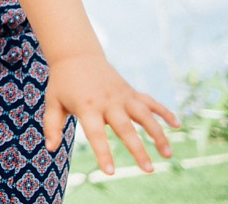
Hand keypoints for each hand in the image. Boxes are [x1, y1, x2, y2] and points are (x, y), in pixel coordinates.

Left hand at [44, 55, 178, 174]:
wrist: (76, 55)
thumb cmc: (63, 83)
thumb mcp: (52, 102)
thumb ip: (51, 125)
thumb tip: (50, 148)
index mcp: (87, 106)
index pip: (96, 134)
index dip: (103, 153)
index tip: (110, 173)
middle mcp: (108, 101)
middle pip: (125, 128)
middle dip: (138, 149)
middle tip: (148, 171)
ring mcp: (122, 95)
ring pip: (145, 115)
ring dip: (158, 134)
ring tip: (167, 155)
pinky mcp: (131, 92)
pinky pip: (151, 102)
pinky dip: (164, 112)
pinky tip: (177, 125)